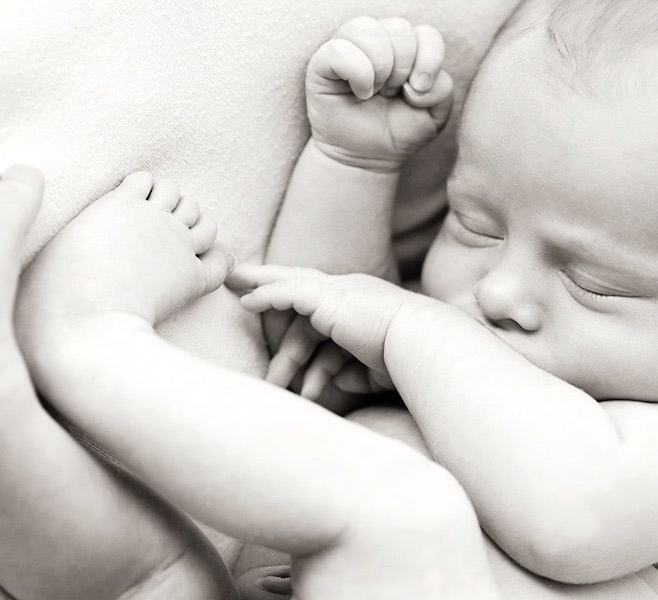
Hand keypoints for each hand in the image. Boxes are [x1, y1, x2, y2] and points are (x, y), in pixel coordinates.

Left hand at [228, 264, 435, 374]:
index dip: (296, 296)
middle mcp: (349, 290)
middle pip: (298, 280)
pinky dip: (266, 295)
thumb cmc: (407, 359)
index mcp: (362, 304)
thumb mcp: (375, 368)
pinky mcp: (327, 298)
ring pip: (288, 290)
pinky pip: (287, 293)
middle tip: (237, 277)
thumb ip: (353, 371)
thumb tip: (336, 380)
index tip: (278, 298)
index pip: (321, 297)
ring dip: (263, 300)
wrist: (421, 344)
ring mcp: (338, 291)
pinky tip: (245, 301)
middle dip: (267, 279)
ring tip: (236, 303)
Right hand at [307, 16, 453, 171]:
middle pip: (400, 29)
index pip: (425, 33)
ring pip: (369, 30)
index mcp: (406, 48)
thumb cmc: (397, 132)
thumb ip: (442, 90)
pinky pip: (340, 49)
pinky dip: (357, 73)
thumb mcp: (434, 115)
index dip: (429, 61)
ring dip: (380, 68)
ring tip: (374, 92)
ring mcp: (349, 48)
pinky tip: (359, 92)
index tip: (418, 92)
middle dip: (403, 68)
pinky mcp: (322, 62)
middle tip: (392, 94)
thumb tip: (417, 81)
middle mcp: (377, 41)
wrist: (366, 158)